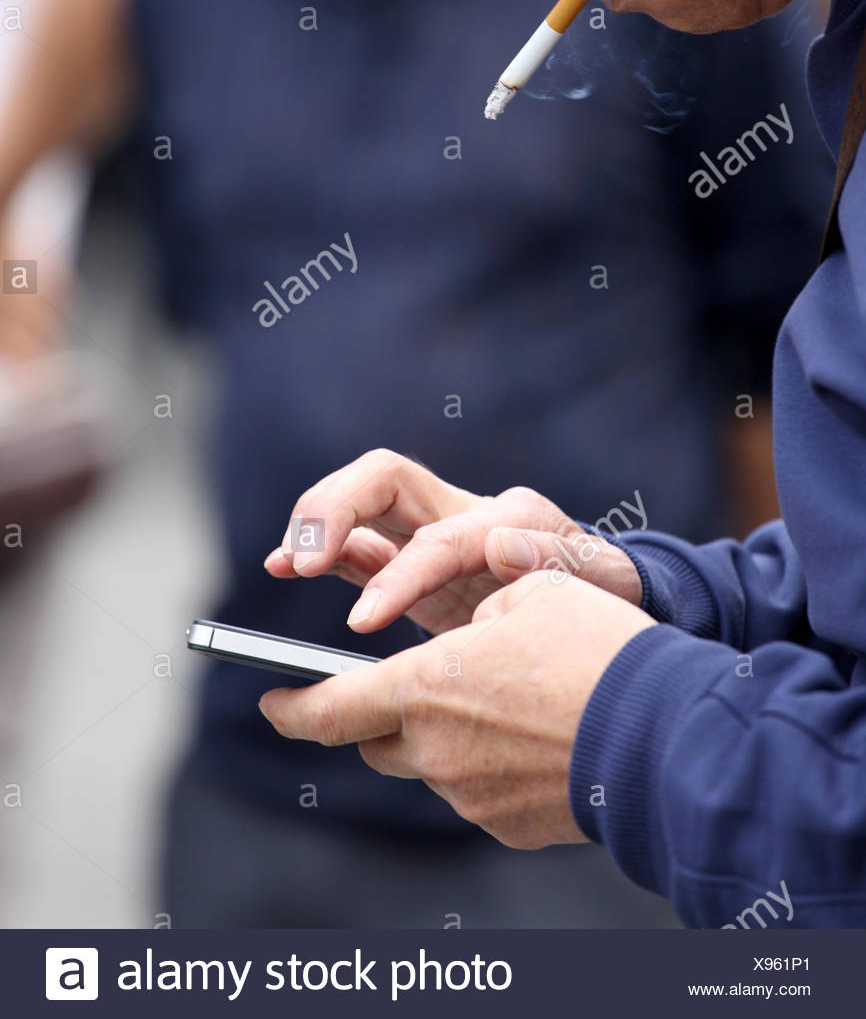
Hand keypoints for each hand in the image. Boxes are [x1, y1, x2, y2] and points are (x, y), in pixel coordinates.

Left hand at [260, 572, 655, 848]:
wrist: (663, 737)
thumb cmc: (595, 651)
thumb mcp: (529, 594)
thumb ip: (472, 615)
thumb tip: (466, 642)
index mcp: (425, 685)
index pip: (328, 709)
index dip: (291, 706)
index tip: (270, 700)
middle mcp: (434, 750)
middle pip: (375, 741)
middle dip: (376, 715)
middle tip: (407, 687)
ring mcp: (470, 797)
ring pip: (428, 765)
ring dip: (440, 736)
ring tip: (498, 703)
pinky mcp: (507, 827)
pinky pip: (474, 792)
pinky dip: (485, 765)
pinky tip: (530, 738)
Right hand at [264, 448, 641, 634]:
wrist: (611, 593)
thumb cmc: (607, 590)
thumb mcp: (600, 582)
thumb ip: (556, 563)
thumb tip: (503, 546)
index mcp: (505, 517)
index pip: (436, 537)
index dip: (398, 574)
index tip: (364, 623)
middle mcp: (461, 511)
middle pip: (383, 480)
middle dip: (337, 512)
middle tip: (302, 560)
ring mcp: (431, 530)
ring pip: (360, 505)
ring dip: (316, 526)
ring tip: (282, 561)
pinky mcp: (410, 559)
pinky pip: (355, 545)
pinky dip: (318, 550)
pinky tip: (283, 565)